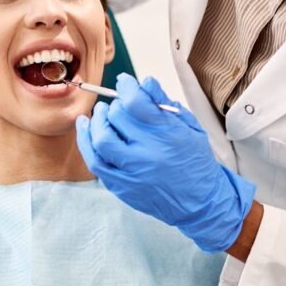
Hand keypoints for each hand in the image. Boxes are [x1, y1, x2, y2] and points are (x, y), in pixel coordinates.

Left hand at [75, 74, 254, 252]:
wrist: (199, 203)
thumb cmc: (195, 161)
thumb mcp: (190, 127)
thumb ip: (164, 104)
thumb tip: (144, 82)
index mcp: (168, 135)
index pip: (136, 102)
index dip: (126, 87)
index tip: (124, 82)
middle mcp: (148, 153)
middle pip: (117, 118)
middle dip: (115, 105)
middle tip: (117, 104)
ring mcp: (132, 172)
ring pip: (101, 139)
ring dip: (96, 121)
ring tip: (100, 114)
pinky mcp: (121, 186)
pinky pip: (95, 161)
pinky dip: (87, 142)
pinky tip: (86, 128)